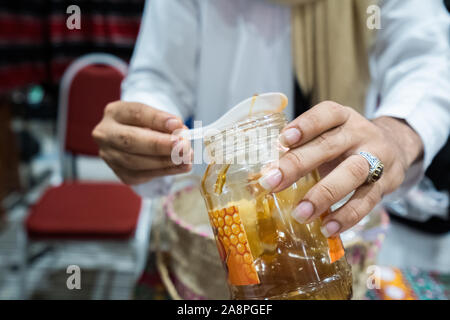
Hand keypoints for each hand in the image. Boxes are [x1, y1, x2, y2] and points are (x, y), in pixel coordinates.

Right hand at [92, 101, 191, 184]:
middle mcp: (106, 134)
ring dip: (165, 161)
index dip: (157, 120)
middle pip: (130, 140)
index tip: (178, 124)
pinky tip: (181, 167)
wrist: (136, 139)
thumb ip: (166, 123)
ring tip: (187, 158)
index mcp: (115, 112)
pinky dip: (165, 171)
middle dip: (159, 145)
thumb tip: (181, 132)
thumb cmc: (148, 125)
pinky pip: (142, 175)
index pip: (136, 113)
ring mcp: (110, 156)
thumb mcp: (155, 117)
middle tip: (183, 146)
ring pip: (136, 162)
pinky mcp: (119, 173)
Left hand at [258, 101, 422, 236]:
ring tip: (300, 213)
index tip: (284, 139)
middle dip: (298, 164)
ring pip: (352, 173)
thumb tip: (267, 172)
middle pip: (330, 145)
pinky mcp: (385, 184)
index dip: (306, 125)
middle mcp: (360, 134)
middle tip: (272, 183)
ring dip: (323, 195)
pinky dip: (346, 216)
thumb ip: (305, 148)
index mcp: (343, 118)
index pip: (327, 114)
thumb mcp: (331, 135)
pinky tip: (327, 228)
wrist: (397, 147)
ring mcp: (376, 158)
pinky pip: (366, 201)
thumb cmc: (348, 144)